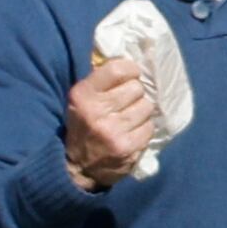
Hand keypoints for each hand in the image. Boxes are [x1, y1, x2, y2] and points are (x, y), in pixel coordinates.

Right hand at [64, 52, 160, 190]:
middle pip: (137, 88)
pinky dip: (144, 128)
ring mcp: (113, 130)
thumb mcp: (81, 100)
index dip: (130, 70)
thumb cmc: (82, 125)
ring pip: (147, 106)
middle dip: (135, 94)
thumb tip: (132, 60)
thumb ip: (102, 81)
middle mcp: (96, 111)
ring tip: (128, 118)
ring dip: (141, 111)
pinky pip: (150, 127)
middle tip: (125, 102)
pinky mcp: (127, 147)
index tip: (130, 75)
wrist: (76, 166)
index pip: (118, 69)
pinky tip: (132, 132)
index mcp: (82, 95)